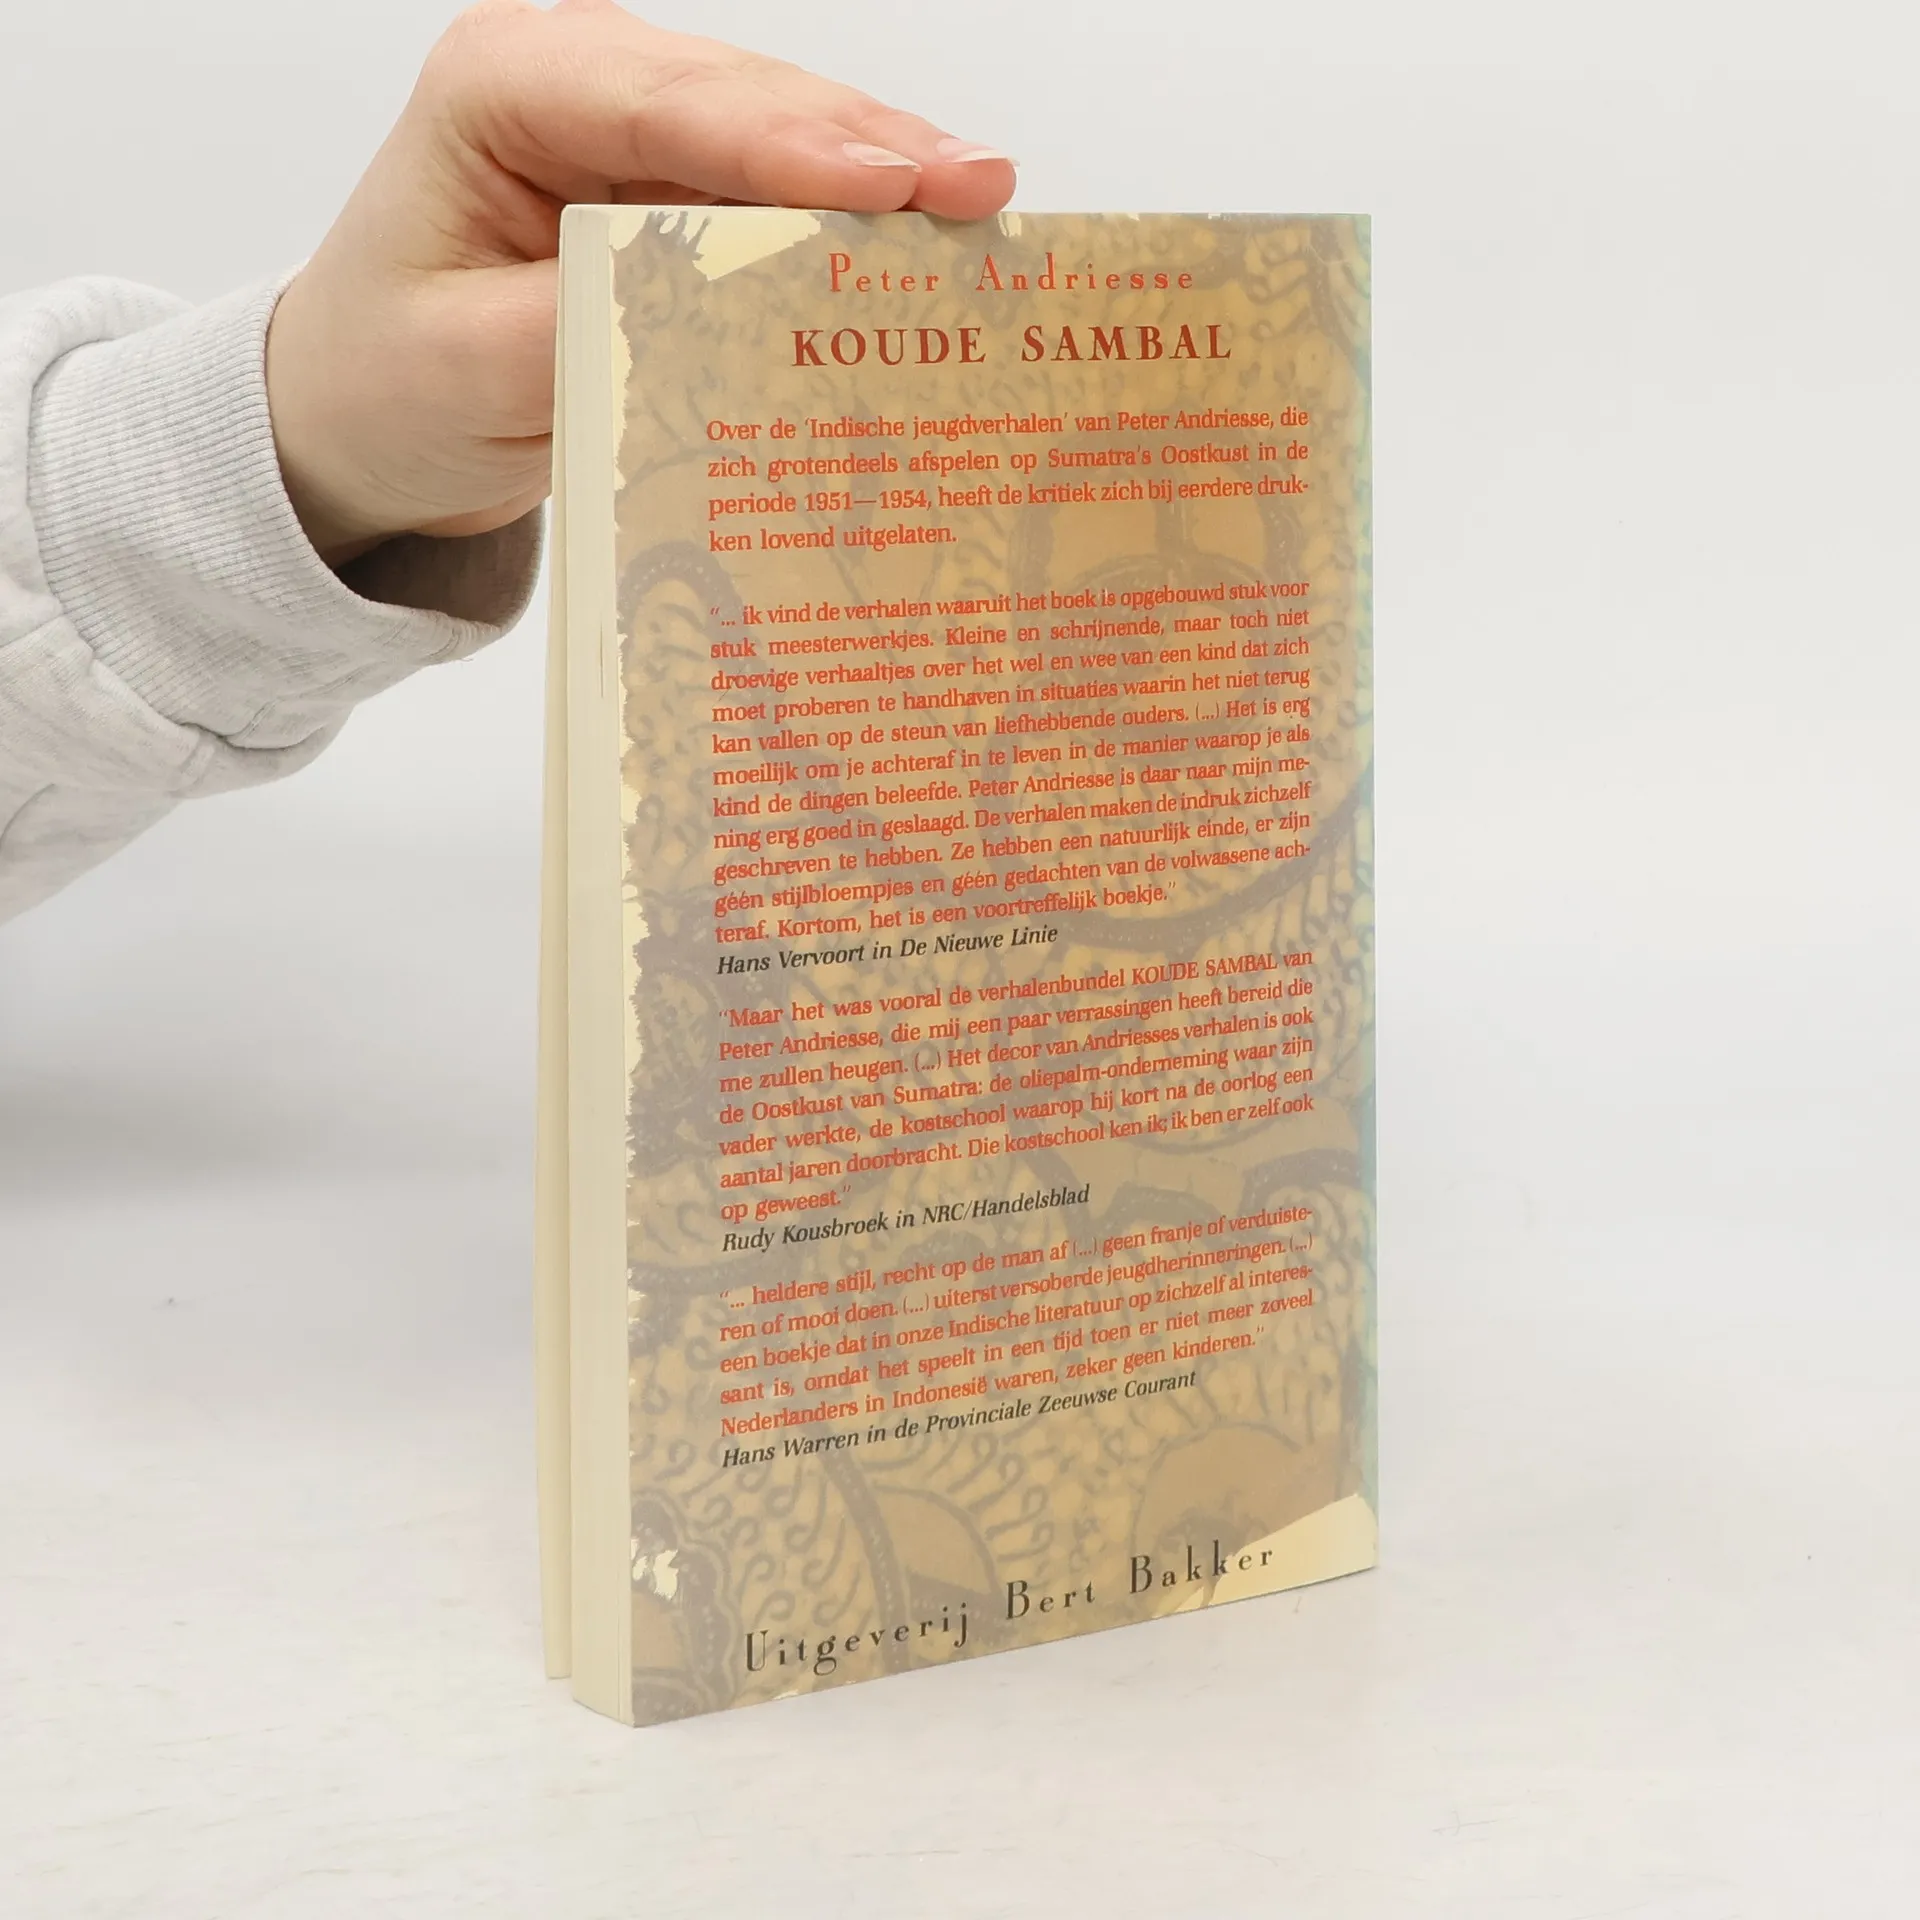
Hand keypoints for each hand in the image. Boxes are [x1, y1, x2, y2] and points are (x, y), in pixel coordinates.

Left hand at [264, 0, 1015, 564]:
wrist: (366, 422)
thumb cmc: (388, 384)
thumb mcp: (468, 370)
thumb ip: (588, 326)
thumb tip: (720, 311)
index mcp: (501, 88)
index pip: (665, 101)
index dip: (789, 142)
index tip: (891, 184)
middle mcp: (576, 84)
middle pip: (749, 102)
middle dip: (872, 149)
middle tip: (984, 192)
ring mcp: (635, 133)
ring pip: (783, 139)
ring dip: (885, 180)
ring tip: (986, 209)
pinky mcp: (674, 192)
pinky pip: (779, 199)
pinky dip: (853, 229)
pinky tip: (927, 248)